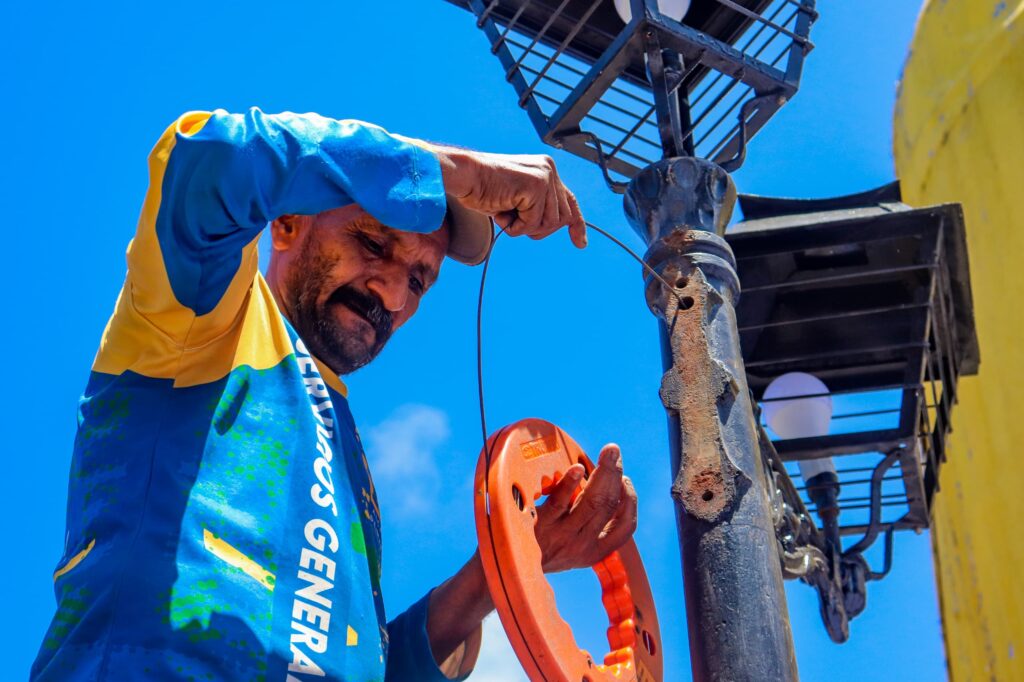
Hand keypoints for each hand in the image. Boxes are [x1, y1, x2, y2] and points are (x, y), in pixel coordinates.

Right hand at [436, 147, 586, 247]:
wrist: (465, 176)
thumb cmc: (483, 189)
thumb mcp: (517, 199)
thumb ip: (537, 206)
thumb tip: (556, 223)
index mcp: (546, 169)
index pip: (569, 201)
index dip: (577, 224)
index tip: (580, 243)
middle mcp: (549, 169)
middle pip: (561, 218)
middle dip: (537, 228)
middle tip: (512, 217)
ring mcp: (545, 177)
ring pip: (549, 224)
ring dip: (523, 227)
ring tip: (505, 210)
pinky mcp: (537, 186)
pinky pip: (534, 223)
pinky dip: (515, 226)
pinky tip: (502, 210)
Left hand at [534, 444, 637, 572]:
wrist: (511, 565)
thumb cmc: (545, 548)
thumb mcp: (574, 546)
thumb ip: (590, 523)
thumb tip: (606, 484)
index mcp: (596, 551)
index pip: (626, 526)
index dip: (630, 500)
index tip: (625, 479)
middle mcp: (584, 545)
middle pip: (609, 505)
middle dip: (615, 474)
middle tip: (614, 450)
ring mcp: (563, 535)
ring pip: (592, 502)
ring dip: (603, 473)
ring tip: (608, 452)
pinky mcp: (542, 525)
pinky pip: (560, 502)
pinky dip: (571, 484)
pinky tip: (577, 469)